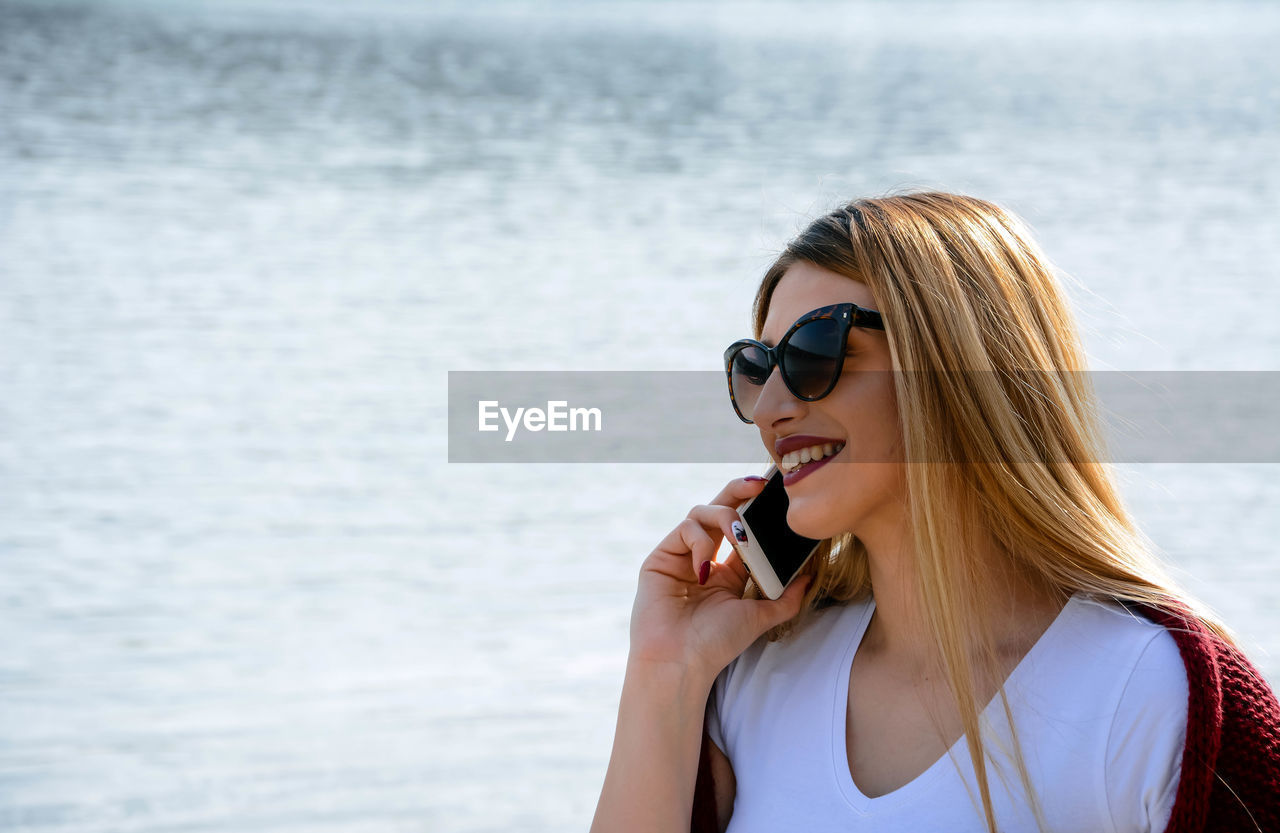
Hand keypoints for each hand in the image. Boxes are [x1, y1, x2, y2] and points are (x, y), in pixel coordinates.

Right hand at [628, 475, 812, 681]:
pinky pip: (684, 530)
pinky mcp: (661, 557)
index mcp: (726, 570)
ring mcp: (680, 555)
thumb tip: (810, 576)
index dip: (757, 509)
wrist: (680, 663)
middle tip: (760, 485)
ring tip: (739, 538)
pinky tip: (706, 569)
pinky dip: (700, 541)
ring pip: (701, 512)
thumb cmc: (716, 644)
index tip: (778, 496)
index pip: (743, 528)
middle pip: (720, 508)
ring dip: (725, 518)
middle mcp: (703, 557)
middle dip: (740, 491)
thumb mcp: (759, 617)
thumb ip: (786, 597)